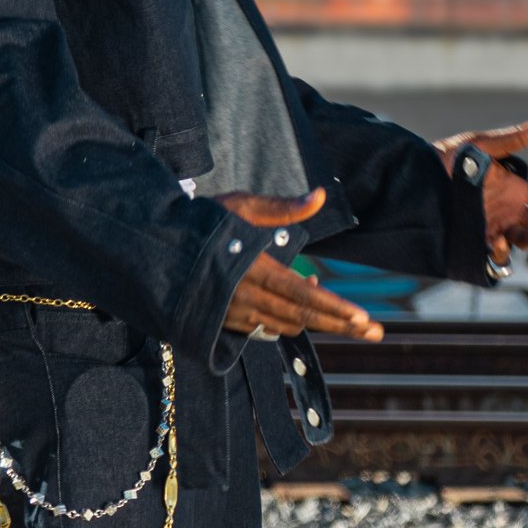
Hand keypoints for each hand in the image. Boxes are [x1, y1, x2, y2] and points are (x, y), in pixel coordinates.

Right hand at [213, 186, 385, 345]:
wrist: (152, 251)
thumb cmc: (199, 222)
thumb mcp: (240, 207)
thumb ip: (283, 207)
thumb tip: (320, 195)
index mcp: (251, 268)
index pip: (301, 294)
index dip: (334, 308)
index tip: (363, 318)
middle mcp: (244, 297)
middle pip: (301, 317)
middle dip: (340, 325)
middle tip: (375, 332)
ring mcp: (235, 314)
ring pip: (286, 325)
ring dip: (317, 321)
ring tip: (348, 317)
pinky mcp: (227, 321)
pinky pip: (267, 327)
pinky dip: (291, 320)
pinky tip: (305, 308)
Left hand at [435, 116, 527, 264]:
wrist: (410, 179)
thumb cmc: (444, 160)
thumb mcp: (479, 147)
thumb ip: (513, 138)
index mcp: (517, 191)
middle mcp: (510, 213)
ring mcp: (492, 228)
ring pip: (525, 242)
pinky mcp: (473, 241)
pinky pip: (494, 255)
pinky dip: (500, 253)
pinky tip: (497, 245)